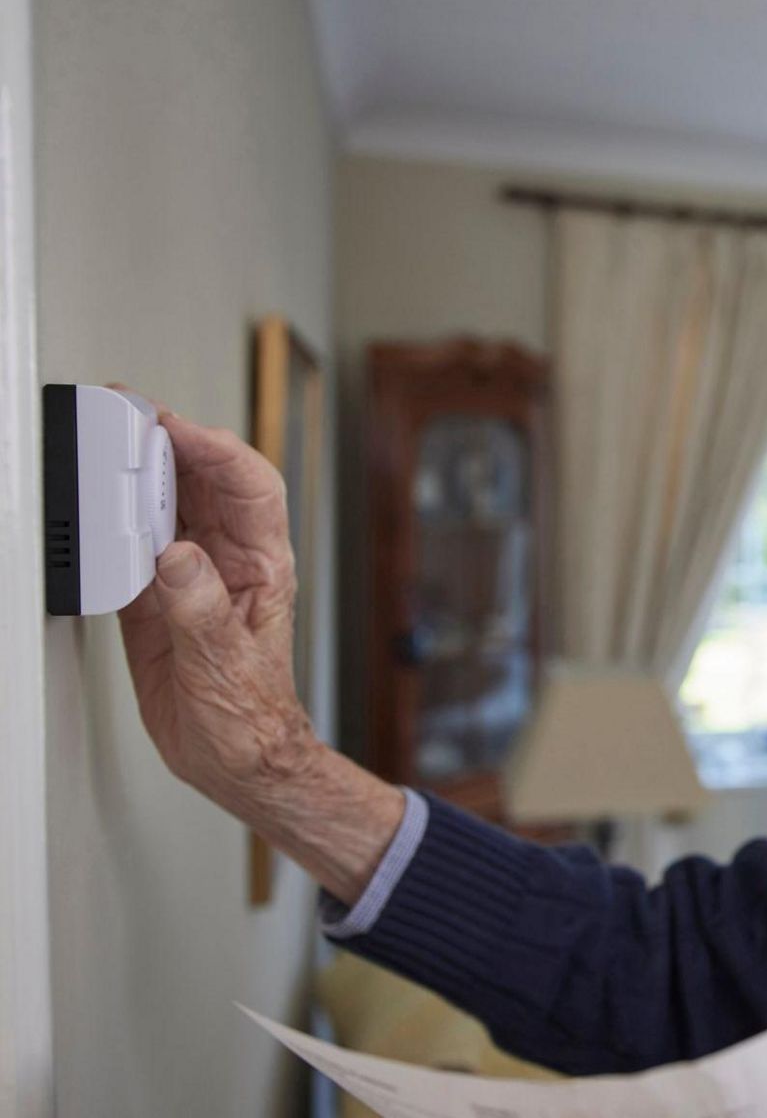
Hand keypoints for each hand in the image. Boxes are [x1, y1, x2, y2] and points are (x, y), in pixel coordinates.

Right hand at [116, 402, 316, 805]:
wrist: (233, 760)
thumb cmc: (251, 718)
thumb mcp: (226, 667)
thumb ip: (201, 609)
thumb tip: (178, 556)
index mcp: (264, 567)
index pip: (250, 487)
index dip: (215, 448)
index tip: (174, 428)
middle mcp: (230, 562)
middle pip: (205, 482)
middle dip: (171, 442)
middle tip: (128, 416)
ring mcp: (191, 576)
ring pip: (166, 506)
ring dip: (137, 476)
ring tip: (105, 446)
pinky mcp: (155, 597)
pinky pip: (131, 544)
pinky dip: (110, 523)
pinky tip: (93, 510)